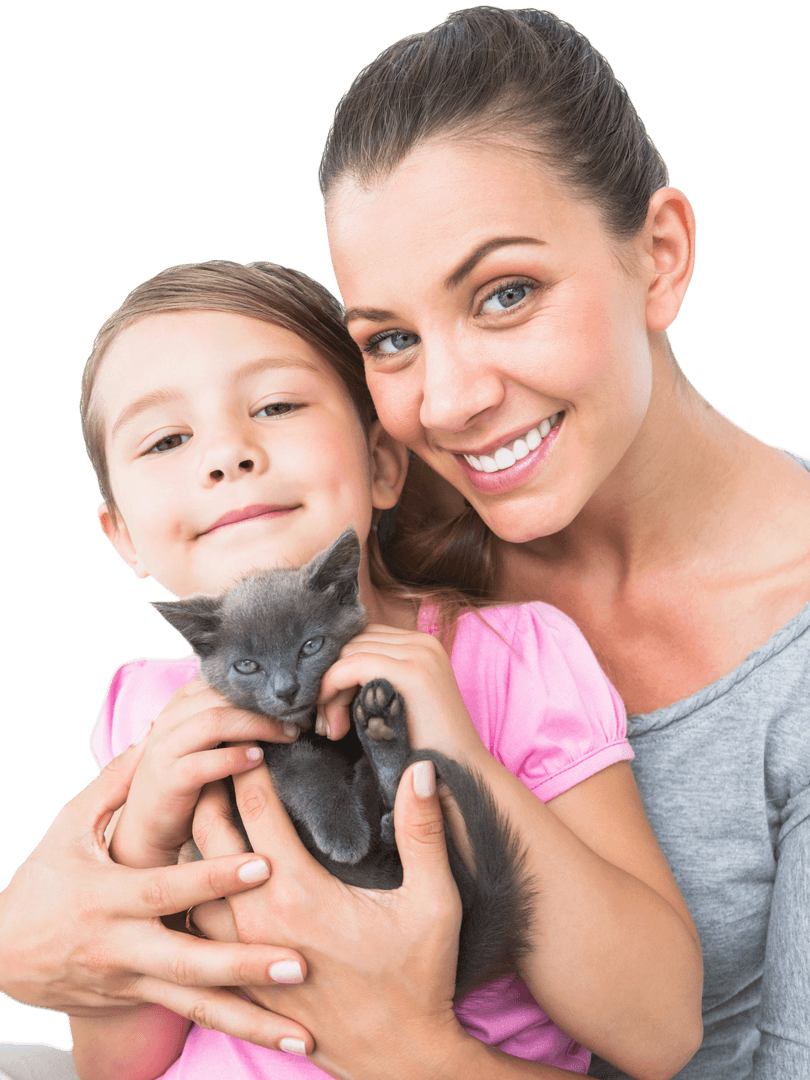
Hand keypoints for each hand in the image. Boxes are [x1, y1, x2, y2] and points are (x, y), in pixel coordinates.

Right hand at [0, 737, 311, 1048]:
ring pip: (196, 1005)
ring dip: (253, 1020)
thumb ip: (114, 786)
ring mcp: (132, 982)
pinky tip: (279, 1039)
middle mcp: (123, 947)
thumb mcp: (67, 829)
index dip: (215, 877)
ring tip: (304, 1033)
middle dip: (245, 965)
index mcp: (108, 898)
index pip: (168, 888)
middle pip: (188, 961)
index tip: (264, 862)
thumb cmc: (41, 884)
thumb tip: (152, 737)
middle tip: (299, 964)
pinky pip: (192, 1015)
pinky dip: (235, 1028)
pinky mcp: (139, 1002)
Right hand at [110, 675, 303, 868]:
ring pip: (214, 721)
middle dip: (264, 705)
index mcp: (182, 703)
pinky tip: (259, 760)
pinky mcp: (167, 779)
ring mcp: (165, 748)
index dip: (259, 686)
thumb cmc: (187, 777)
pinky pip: (203, 762)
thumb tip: (278, 702)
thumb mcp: (206, 740)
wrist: (149, 824)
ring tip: (287, 735)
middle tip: (299, 716)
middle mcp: (170, 719)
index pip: (223, 680)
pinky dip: (233, 758)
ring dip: (257, 726)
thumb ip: (230, 718)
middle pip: (223, 696)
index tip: (292, 696)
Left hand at [192, 758, 470, 1077]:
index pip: (254, 806)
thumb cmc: (418, 978)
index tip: (251, 731)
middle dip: (207, 787)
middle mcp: (257, 920)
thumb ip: (423, 830)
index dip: (248, 762)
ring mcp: (242, 954)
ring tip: (201, 806)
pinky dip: (193, 889)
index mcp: (298, 892)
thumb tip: (422, 770)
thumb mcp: (434, 901)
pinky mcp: (240, 980)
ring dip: (194, 841)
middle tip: (216, 754)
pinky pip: (197, 924)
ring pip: (191, 882)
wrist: (400, 1061)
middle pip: (207, 834)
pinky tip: (201, 873)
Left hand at [317, 625, 485, 763]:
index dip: (337, 669)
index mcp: (420, 645)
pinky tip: (330, 720)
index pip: (361, 639)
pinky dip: (331, 687)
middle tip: (327, 725)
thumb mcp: (395, 705)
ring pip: (348, 653)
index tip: (327, 710)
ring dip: (328, 690)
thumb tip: (324, 676)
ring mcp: (419, 653)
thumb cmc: (424, 751)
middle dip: (329, 680)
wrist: (463, 778)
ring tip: (332, 730)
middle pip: (352, 642)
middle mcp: (422, 641)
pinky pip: (352, 666)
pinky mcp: (412, 672)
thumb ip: (372, 683)